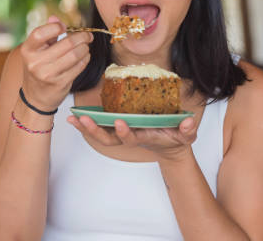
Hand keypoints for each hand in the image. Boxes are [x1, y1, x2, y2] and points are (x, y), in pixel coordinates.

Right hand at [20, 15, 92, 111]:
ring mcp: (48, 74)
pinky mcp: (60, 83)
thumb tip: (55, 18)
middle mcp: (36, 62)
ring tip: (86, 46)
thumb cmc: (38, 68)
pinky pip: (79, 67)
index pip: (40, 33)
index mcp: (28, 50)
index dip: (55, 27)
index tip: (65, 27)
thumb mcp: (37, 51)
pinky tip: (84, 57)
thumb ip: (47, 34)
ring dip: (85, 48)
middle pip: (66, 43)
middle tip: (87, 36)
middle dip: (81, 37)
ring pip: (75, 55)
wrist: (36, 96)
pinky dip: (85, 59)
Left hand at [67, 115, 197, 161]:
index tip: (120, 122)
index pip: (131, 138)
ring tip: (74, 118)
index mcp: (144, 137)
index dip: (125, 132)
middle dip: (96, 131)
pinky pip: (99, 128)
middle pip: (109, 139)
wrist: (169, 146)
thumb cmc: (176, 138)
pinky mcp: (117, 129)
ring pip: (101, 134)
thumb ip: (187, 130)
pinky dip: (86, 124)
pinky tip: (74, 117)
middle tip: (85, 120)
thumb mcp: (186, 135)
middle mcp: (129, 137)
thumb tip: (188, 122)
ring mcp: (122, 134)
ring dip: (86, 127)